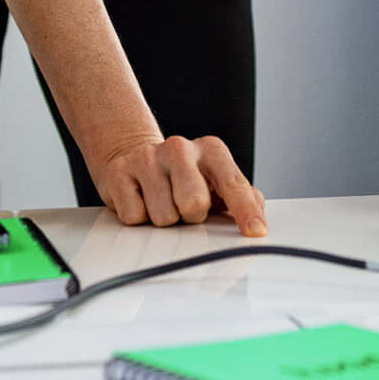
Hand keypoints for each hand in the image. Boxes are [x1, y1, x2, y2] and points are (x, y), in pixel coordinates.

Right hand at [93, 132, 267, 236]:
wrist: (135, 155)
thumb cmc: (183, 176)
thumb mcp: (216, 181)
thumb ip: (242, 197)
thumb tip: (258, 216)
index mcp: (211, 150)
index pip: (233, 184)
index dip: (245, 211)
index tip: (256, 232)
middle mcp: (180, 147)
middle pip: (194, 204)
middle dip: (191, 216)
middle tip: (184, 207)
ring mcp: (147, 157)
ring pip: (163, 217)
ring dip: (165, 219)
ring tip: (162, 202)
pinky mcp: (120, 171)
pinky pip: (134, 217)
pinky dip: (139, 217)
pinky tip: (142, 200)